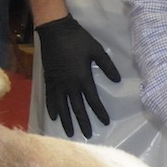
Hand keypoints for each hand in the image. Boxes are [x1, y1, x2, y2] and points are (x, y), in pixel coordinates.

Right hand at [34, 15, 118, 137]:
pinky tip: (54, 118)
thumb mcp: (97, 51)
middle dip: (83, 122)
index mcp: (83, 78)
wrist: (55, 31)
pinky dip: (52, 109)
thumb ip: (107, 66)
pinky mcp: (49, 80)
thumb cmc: (78, 40)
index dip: (99, 112)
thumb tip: (117, 80)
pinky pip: (50, 99)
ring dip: (67, 120)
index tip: (105, 122)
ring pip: (63, 107)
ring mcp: (58, 83)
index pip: (93, 100)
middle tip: (87, 135)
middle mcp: (70, 85)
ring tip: (70, 133)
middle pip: (77, 108)